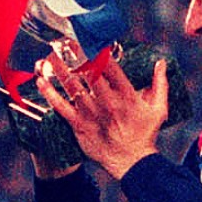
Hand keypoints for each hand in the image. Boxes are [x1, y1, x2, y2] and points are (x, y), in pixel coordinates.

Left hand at [38, 48, 170, 180]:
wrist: (132, 162)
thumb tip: (161, 63)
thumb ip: (160, 84)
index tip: (89, 38)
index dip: (98, 50)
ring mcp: (92, 114)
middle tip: (64, 40)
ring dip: (59, 68)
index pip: (111, 67)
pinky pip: (61, 107)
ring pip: (72, 86)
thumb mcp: (159, 109)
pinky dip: (49, 93)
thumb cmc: (145, 135)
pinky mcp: (79, 125)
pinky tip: (41, 81)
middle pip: (88, 72)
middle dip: (75, 54)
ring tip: (49, 54)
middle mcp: (108, 103)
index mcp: (127, 96)